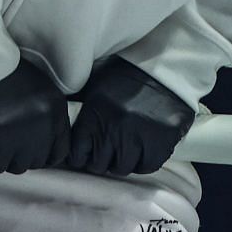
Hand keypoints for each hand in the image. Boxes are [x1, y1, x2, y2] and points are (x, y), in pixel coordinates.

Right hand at [0, 60, 69, 172]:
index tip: (35, 156)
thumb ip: (47, 118)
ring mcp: (22, 133)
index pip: (60, 151)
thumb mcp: (42, 93)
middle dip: (23, 157)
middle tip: (10, 148)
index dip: (46, 157)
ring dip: (6, 159)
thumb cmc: (12, 77)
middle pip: (37, 161)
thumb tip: (43, 146)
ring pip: (16, 166)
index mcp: (57, 112)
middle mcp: (44, 125)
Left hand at [67, 58, 194, 175]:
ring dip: (126, 161)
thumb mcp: (96, 89)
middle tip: (112, 149)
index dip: (82, 155)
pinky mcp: (166, 136)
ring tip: (131, 148)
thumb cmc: (127, 77)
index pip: (78, 155)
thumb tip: (65, 132)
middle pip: (100, 165)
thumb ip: (82, 112)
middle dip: (104, 159)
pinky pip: (151, 164)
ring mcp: (142, 134)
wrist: (166, 64)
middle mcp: (117, 128)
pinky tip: (147, 149)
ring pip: (125, 168)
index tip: (89, 151)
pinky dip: (147, 161)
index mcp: (95, 115)